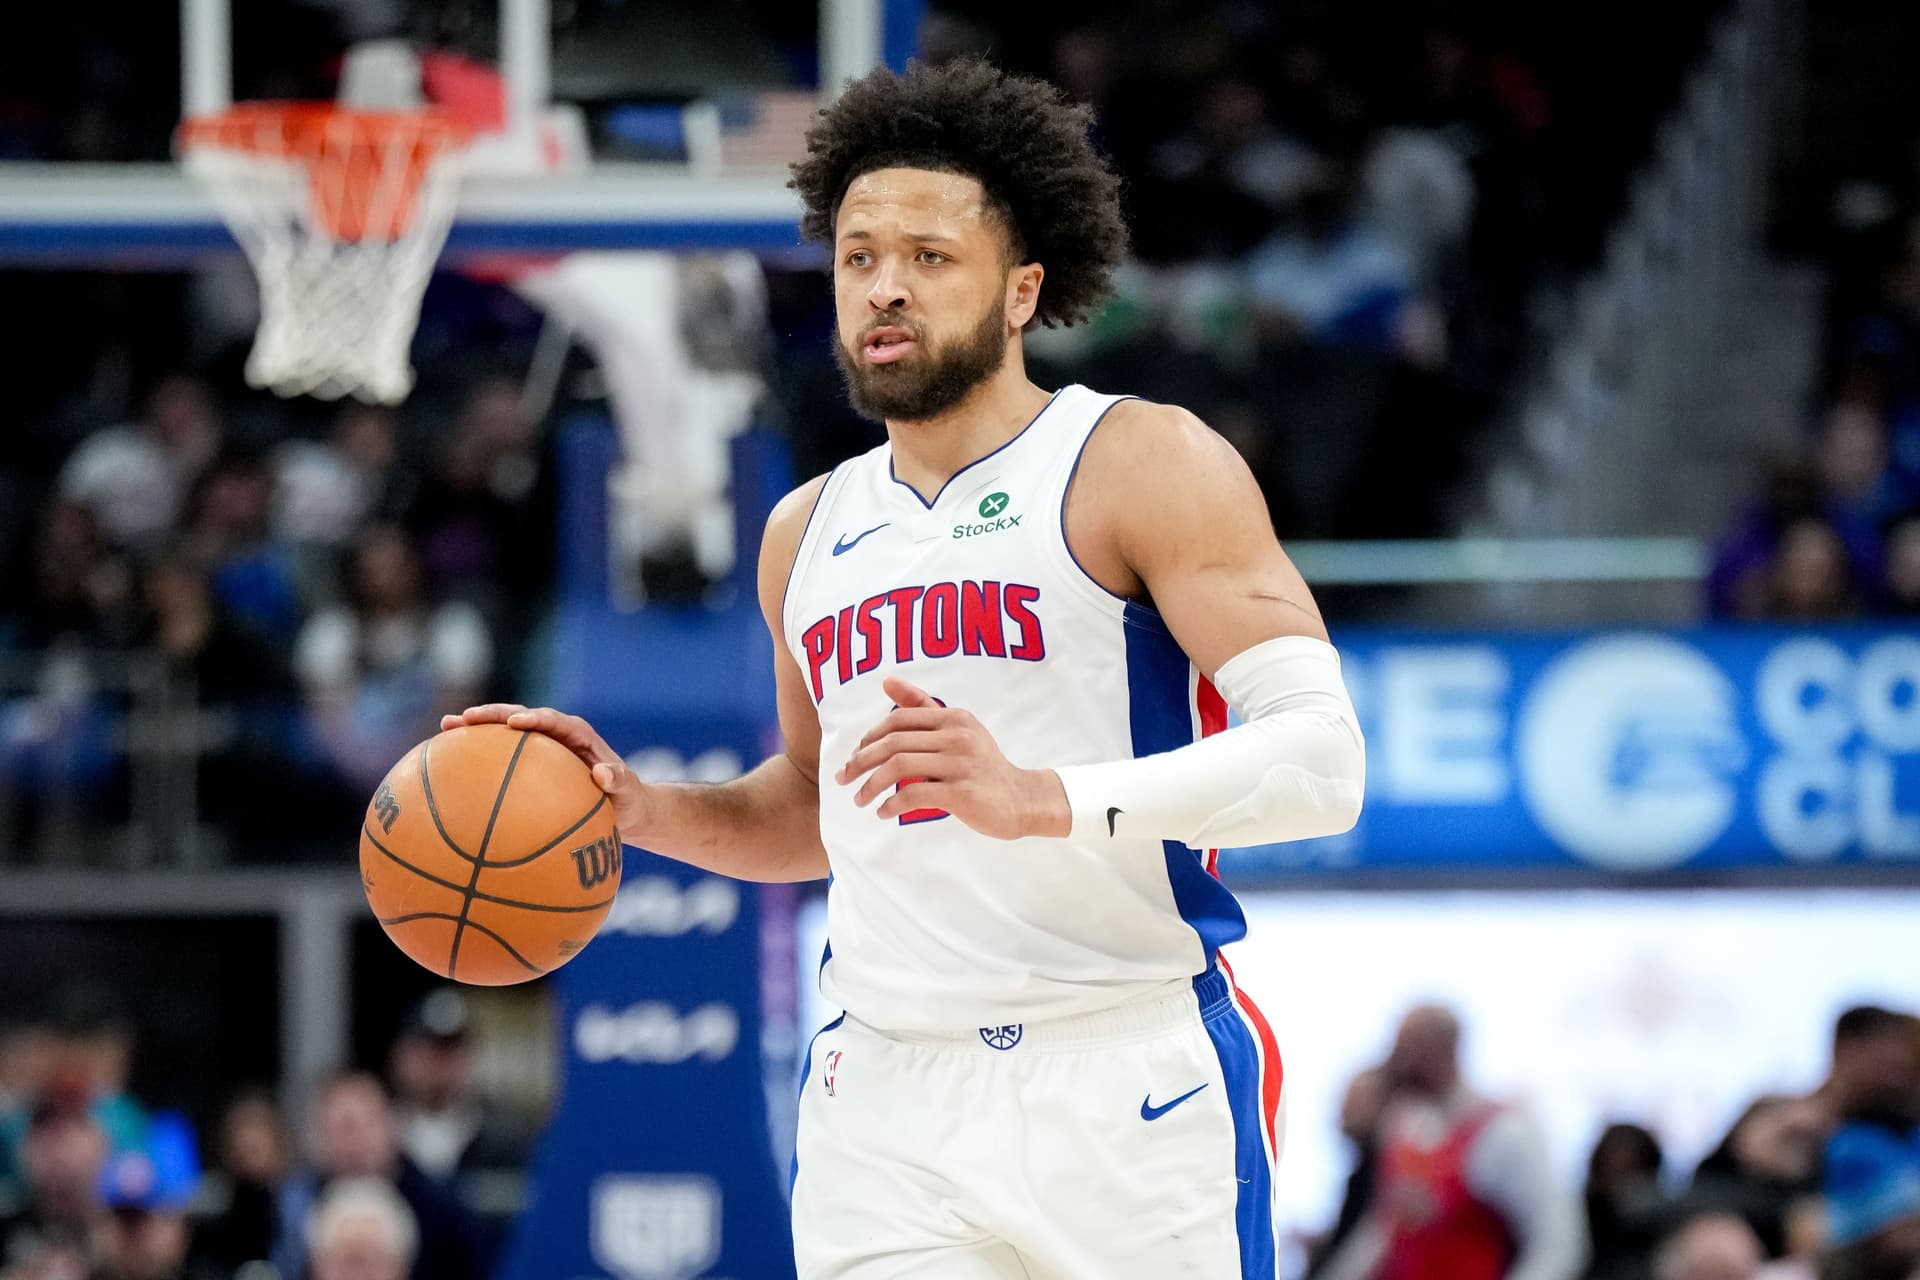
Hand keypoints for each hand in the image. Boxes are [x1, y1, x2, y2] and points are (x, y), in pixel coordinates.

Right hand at [441, 704, 646, 840]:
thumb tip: (602, 773)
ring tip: (445, 727)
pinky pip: (502, 756)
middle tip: (463, 718)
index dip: (534, 718)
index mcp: (579, 736)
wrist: (624, 807)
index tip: (514, 723)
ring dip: (477, 728)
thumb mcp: (628, 792)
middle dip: (492, 714)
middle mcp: (557, 735)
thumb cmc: (627, 800)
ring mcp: (542, 748)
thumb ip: (618, 780)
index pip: (553, 720)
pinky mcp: (531, 764)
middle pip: (521, 716)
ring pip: (504, 732)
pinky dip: (479, 755)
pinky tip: (450, 764)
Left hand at [834, 676, 1069, 839]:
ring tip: (859, 799)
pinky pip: (915, 795)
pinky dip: (892, 804)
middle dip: (861, 761)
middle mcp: (957, 736)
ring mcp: (961, 764)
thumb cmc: (982, 766)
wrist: (1021, 799)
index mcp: (953, 718)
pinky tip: (883, 812)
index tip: (856, 755)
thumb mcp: (958, 729)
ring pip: (899, 767)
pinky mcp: (962, 793)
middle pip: (893, 743)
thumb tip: (887, 680)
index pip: (899, 719)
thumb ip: (922, 707)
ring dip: (871, 785)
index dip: (870, 737)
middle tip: (844, 778)